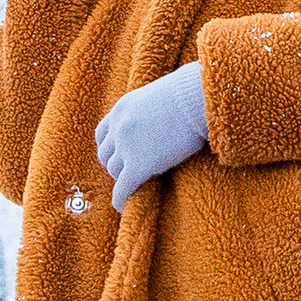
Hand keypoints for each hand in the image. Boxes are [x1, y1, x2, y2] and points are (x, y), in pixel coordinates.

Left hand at [95, 62, 210, 210]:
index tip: (118, 155)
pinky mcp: (138, 166)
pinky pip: (122, 188)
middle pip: (105, 154)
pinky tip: (122, 207)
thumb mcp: (160, 96)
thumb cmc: (191, 94)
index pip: (103, 133)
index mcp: (122, 108)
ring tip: (133, 186)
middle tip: (128, 172)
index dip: (109, 147)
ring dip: (122, 179)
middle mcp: (119, 127)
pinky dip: (119, 199)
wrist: (197, 100)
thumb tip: (163, 115)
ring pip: (114, 171)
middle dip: (115, 164)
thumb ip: (150, 109)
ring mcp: (126, 147)